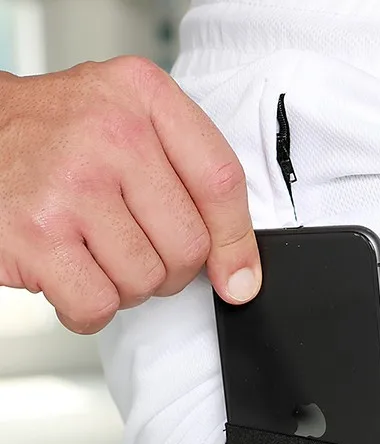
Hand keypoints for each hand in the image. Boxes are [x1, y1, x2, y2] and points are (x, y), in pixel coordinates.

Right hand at [0, 57, 260, 333]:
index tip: (237, 276)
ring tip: (91, 251)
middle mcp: (109, 132)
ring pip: (146, 281)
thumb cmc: (53, 138)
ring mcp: (71, 184)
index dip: (236, 242)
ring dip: (124, 286)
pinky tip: (67, 275)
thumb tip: (240, 278)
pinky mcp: (36, 235)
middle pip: (189, 245)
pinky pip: (98, 305)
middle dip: (167, 267)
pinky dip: (87, 308)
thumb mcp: (128, 126)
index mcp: (142, 96)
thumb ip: (193, 186)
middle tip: (130, 245)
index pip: (221, 181)